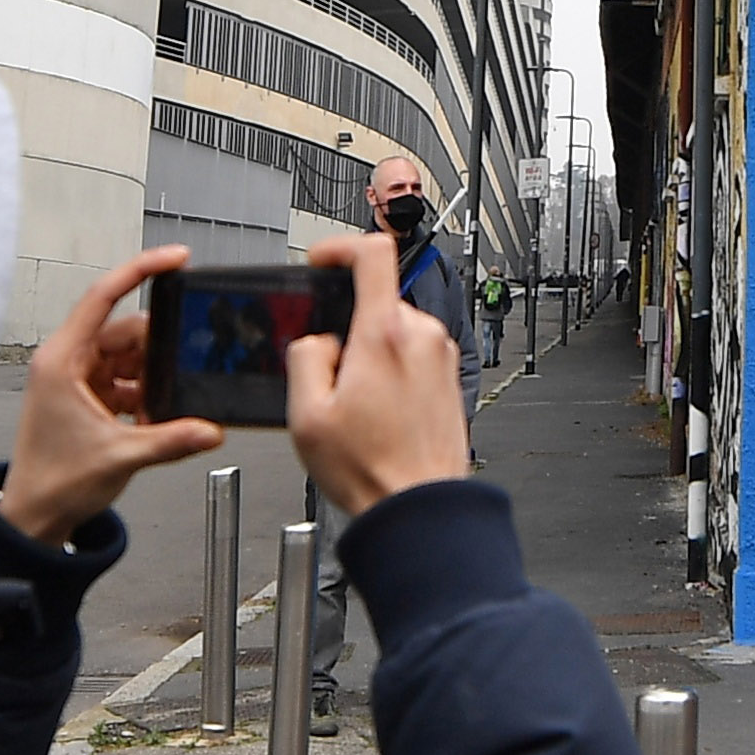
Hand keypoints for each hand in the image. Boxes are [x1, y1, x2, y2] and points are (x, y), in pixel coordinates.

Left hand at [0, 246, 212, 545]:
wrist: (34, 516)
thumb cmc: (53, 482)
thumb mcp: (121, 457)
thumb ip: (172, 439)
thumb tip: (211, 429)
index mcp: (62, 360)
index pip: (103, 296)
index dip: (141, 270)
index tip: (175, 259)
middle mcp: (66, 362)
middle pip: (124, 331)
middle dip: (159, 349)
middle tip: (186, 366)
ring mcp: (75, 379)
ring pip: (128, 357)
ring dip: (152, 377)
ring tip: (164, 405)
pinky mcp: (85, 397)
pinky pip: (124, 380)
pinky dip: (144, 394)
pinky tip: (156, 416)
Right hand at [286, 226, 470, 515]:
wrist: (418, 506)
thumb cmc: (371, 469)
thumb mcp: (307, 415)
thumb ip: (305, 359)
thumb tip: (316, 343)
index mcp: (385, 334)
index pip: (373, 253)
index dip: (341, 248)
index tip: (323, 262)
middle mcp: (421, 337)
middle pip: (377, 301)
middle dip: (347, 327)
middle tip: (329, 374)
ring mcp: (440, 357)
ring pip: (394, 330)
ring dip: (369, 353)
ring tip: (355, 404)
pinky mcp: (449, 378)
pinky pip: (412, 356)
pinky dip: (390, 371)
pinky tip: (377, 413)